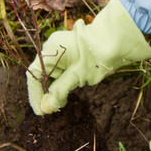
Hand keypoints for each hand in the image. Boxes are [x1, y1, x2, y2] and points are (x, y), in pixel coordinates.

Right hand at [26, 0, 150, 114]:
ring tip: (62, 100)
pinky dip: (62, 77)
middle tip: (52, 108)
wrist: (116, 38)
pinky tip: (69, 87)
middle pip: (41, 73)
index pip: (34, 76)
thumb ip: (59, 91)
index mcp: (50, 52)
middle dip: (46, 91)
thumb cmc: (96, 57)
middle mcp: (51, 46)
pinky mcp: (69, 46)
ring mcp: (60, 44)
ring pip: (51, 69)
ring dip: (55, 85)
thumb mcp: (77, 77)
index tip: (41, 112)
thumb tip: (47, 107)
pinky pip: (60, 65)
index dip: (35, 96)